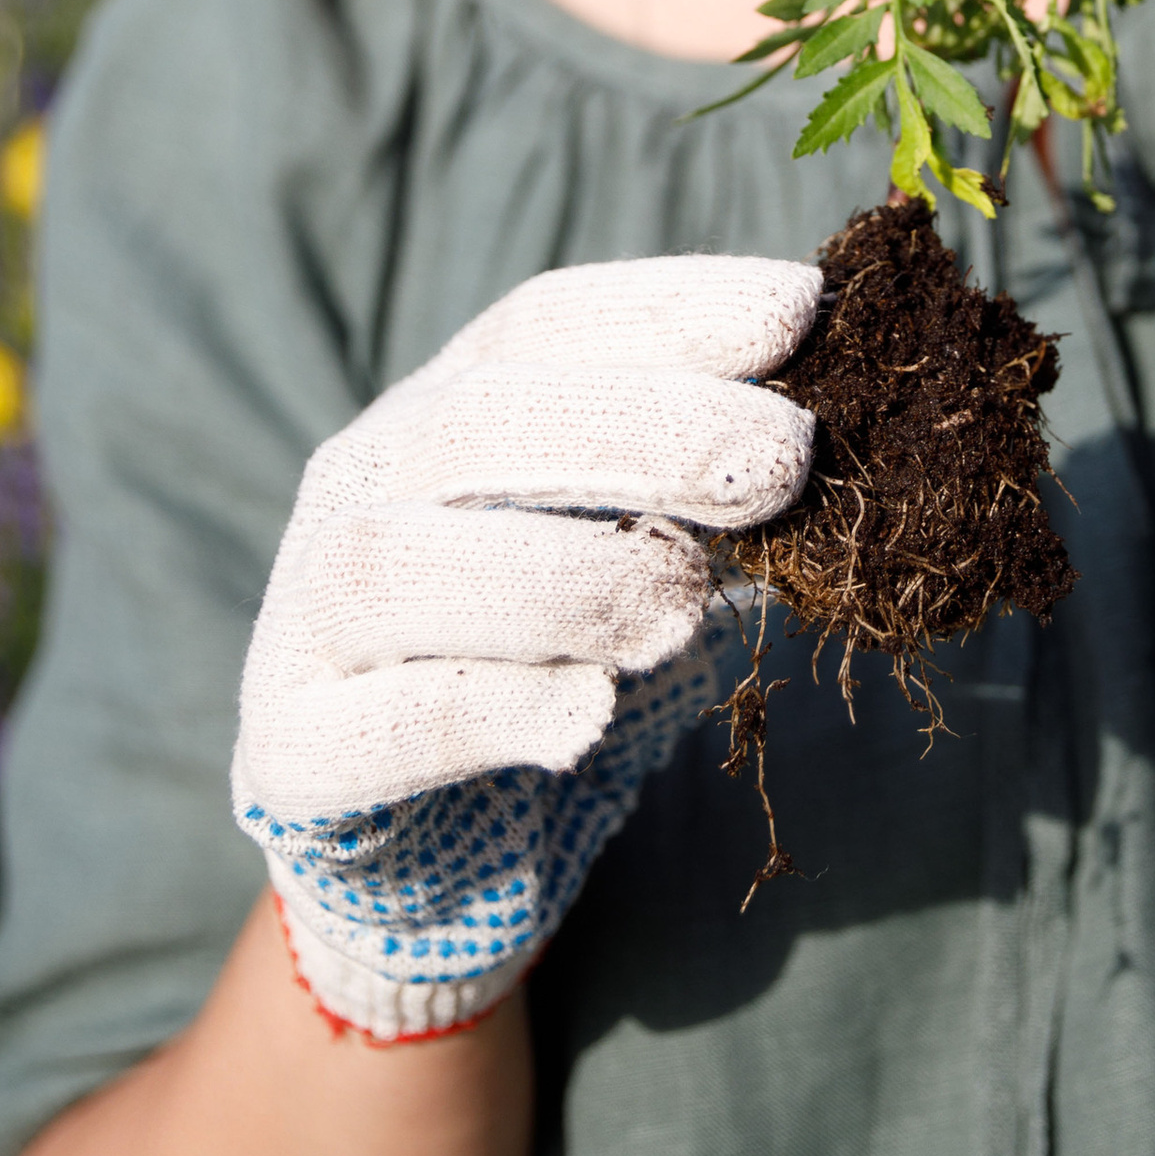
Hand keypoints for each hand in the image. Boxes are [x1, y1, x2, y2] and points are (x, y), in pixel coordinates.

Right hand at [233, 254, 816, 1038]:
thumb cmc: (556, 659)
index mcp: (447, 406)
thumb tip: (863, 431)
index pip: (548, 321)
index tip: (802, 310)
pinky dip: (485, 708)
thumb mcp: (643, 552)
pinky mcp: (291, 753)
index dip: (674, 307)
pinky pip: (374, 722)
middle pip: (481, 421)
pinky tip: (586, 716)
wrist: (425, 848)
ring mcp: (305, 617)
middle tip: (788, 460)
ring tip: (687, 605)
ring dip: (563, 572)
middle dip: (646, 428)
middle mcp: (360, 484)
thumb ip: (719, 496)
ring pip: (398, 565)